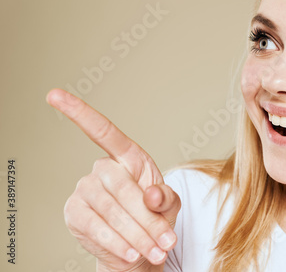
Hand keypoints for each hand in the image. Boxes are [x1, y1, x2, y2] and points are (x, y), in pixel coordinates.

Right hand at [47, 89, 180, 270]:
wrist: (138, 248)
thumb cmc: (154, 217)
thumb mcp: (168, 205)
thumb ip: (166, 197)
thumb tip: (152, 196)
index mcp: (128, 157)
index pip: (103, 131)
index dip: (80, 113)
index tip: (54, 94)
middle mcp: (102, 169)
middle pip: (120, 185)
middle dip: (145, 216)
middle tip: (165, 240)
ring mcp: (85, 190)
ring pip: (110, 209)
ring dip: (136, 234)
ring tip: (156, 250)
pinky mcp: (75, 214)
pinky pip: (96, 227)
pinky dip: (117, 243)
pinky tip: (132, 253)